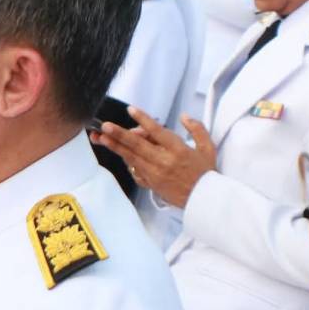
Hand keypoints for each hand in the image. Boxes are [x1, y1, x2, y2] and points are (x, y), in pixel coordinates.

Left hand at [91, 108, 216, 206]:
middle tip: (105, 126)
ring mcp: (155, 173)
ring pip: (131, 157)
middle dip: (119, 134)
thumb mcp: (208, 148)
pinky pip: (134, 169)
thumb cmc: (205, 173)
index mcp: (178, 150)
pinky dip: (126, 160)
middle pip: (138, 145)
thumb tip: (184, 116)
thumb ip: (197, 129)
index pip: (157, 132)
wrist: (203, 199)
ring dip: (115, 146)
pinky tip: (118, 152)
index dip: (143, 120)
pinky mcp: (150, 182)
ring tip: (101, 137)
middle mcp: (164, 161)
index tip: (131, 110)